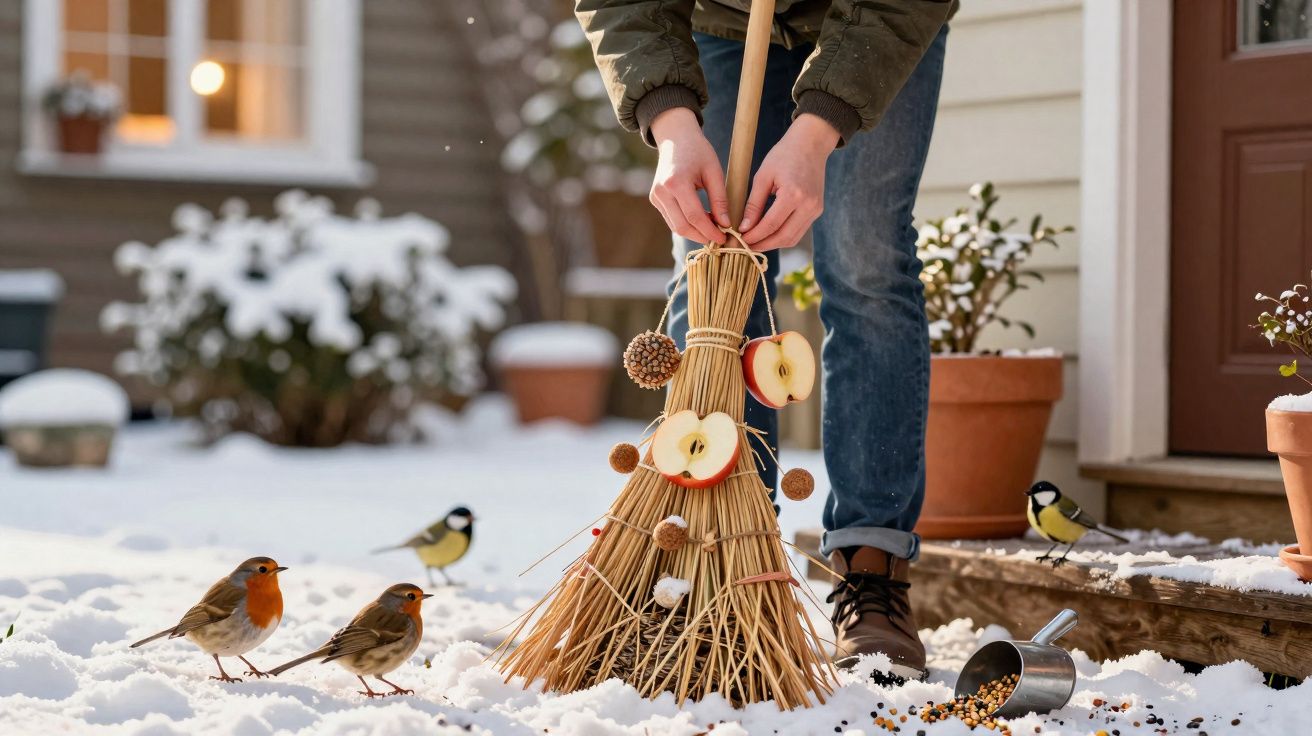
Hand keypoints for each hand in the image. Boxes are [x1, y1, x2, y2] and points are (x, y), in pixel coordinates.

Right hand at [649, 107, 728, 244]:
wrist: (676, 137)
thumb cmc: (698, 151)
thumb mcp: (714, 172)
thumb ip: (720, 199)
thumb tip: (725, 225)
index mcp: (676, 182)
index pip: (694, 217)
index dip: (710, 231)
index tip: (724, 237)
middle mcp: (662, 191)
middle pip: (682, 227)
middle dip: (702, 236)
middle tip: (719, 239)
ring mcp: (656, 196)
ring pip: (676, 226)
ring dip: (695, 232)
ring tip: (713, 229)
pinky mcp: (655, 199)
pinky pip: (672, 219)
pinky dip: (687, 224)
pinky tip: (702, 220)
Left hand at [740, 114, 839, 251]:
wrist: (811, 144)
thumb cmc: (784, 155)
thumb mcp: (763, 176)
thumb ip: (753, 204)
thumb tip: (744, 228)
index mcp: (793, 195)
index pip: (770, 225)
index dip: (754, 236)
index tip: (740, 239)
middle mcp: (808, 206)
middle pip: (783, 237)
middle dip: (763, 245)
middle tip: (745, 246)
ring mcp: (815, 209)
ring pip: (793, 238)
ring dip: (773, 244)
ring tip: (755, 243)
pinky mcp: (817, 210)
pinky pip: (799, 231)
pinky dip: (783, 236)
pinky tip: (769, 234)